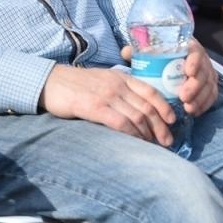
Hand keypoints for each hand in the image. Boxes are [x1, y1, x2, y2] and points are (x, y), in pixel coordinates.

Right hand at [41, 64, 177, 146]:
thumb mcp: (104, 79)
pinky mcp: (95, 108)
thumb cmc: (77, 84)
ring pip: (137, 116)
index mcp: (122, 77)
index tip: (172, 121)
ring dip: (148, 134)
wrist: (51, 82)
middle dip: (161, 126)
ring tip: (154, 145)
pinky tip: (136, 143)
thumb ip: (121, 88)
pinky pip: (120, 123)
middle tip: (168, 141)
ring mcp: (107, 96)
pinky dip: (132, 134)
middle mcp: (118, 86)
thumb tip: (138, 107)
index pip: (151, 92)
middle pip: (147, 108)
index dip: (165, 107)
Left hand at [120, 41, 218, 117]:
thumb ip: (139, 51)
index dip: (195, 62)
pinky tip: (194, 112)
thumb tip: (126, 52)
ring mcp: (207, 74)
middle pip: (204, 73)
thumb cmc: (161, 55)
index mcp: (190, 48)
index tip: (188, 71)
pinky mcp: (209, 87)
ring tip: (188, 109)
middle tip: (183, 97)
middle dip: (196, 87)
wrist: (175, 59)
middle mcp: (202, 61)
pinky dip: (204, 105)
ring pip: (209, 87)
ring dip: (200, 99)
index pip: (196, 53)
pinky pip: (211, 97)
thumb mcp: (151, 51)